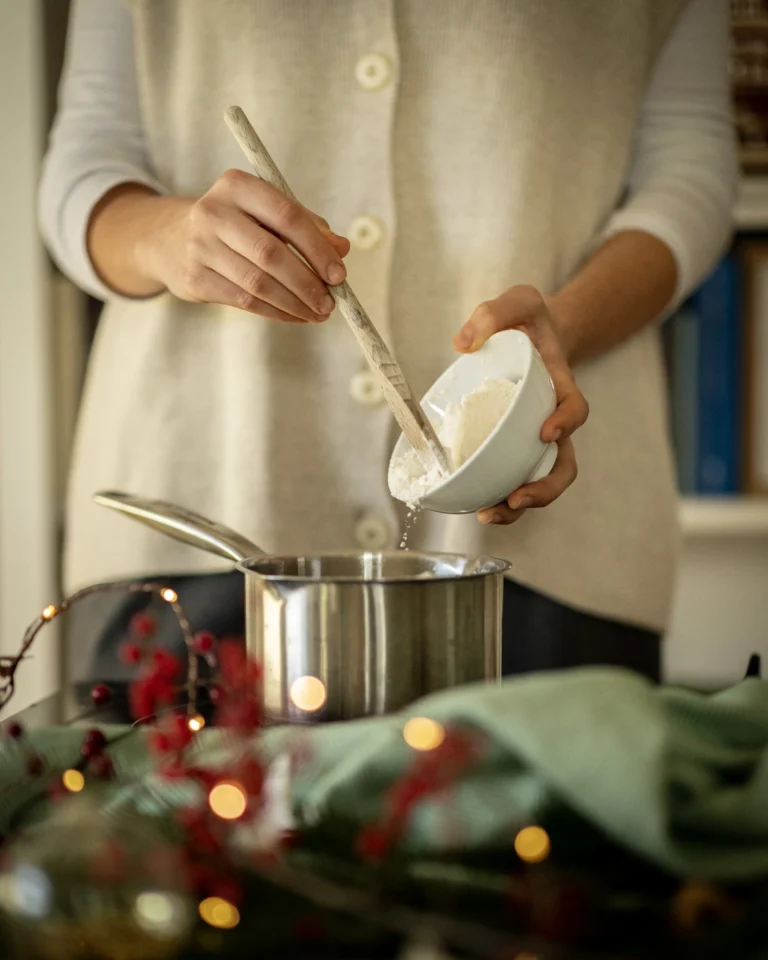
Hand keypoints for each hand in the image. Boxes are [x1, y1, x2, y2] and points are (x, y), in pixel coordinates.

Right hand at [137, 170, 349, 322]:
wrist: (169, 240)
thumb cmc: (234, 224)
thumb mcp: (265, 213)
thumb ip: (306, 226)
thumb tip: (342, 248)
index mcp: (237, 186)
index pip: (287, 216)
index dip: (317, 248)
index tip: (339, 274)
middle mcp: (213, 212)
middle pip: (271, 254)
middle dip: (307, 283)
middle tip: (330, 302)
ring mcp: (200, 246)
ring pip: (258, 283)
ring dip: (294, 303)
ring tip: (317, 313)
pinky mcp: (195, 278)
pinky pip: (245, 301)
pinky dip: (276, 312)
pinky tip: (295, 315)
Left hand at [453, 285, 588, 524]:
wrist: (531, 334)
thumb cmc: (527, 320)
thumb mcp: (518, 301)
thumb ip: (494, 312)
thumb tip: (463, 343)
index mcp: (560, 386)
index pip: (576, 408)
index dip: (566, 423)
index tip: (545, 433)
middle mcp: (553, 419)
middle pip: (564, 464)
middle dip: (544, 489)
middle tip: (516, 499)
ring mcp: (535, 439)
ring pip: (540, 482)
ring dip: (518, 505)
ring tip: (488, 514)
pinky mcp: (514, 447)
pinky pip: (513, 477)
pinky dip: (498, 496)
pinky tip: (473, 505)